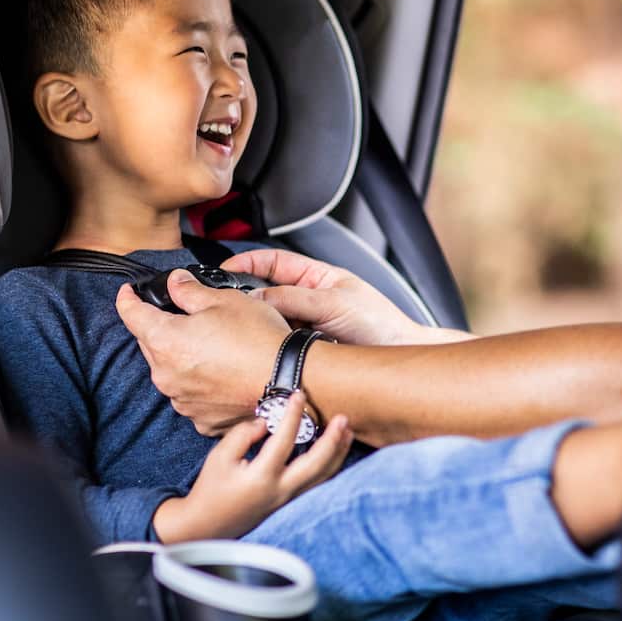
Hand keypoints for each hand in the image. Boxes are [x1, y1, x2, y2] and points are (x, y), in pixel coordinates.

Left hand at [116, 269, 290, 435]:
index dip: (127, 299)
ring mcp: (182, 400)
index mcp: (165, 340)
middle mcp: (166, 374)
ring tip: (215, 348)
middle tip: (189, 318)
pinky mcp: (201, 418)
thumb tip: (174, 283)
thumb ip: (190, 291)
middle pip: (151, 344)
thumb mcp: (225, 299)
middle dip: (162, 329)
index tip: (127, 293)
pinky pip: (190, 395)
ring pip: (170, 371)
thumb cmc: (259, 338)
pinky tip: (222, 372)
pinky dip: (199, 382)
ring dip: (183, 357)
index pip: (131, 315)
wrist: (289, 379)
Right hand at [152, 393, 352, 541]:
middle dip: (333, 440)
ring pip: (323, 477)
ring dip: (338, 453)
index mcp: (262, 477)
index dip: (293, 414)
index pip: (284, 439)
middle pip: (317, 464)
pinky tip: (336, 453)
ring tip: (348, 432)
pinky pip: (317, 483)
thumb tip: (266, 423)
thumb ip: (243, 435)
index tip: (298, 394)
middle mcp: (280, 490)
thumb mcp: (219, 456)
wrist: (207, 524)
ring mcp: (288, 499)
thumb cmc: (211, 489)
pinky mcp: (290, 503)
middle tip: (343, 418)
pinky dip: (331, 467)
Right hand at [222, 248, 471, 345]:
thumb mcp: (333, 302)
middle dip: (245, 300)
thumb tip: (254, 299)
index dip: (246, 264)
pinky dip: (268, 349)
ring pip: (268, 323)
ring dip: (259, 328)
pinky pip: (277, 347)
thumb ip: (293, 299)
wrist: (398, 357)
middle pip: (264, 295)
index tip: (223, 273)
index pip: (271, 263)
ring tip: (247, 333)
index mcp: (315, 277)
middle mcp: (306, 300)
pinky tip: (264, 353)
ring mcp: (303, 327)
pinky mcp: (303, 352)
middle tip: (227, 309)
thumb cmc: (379, 324)